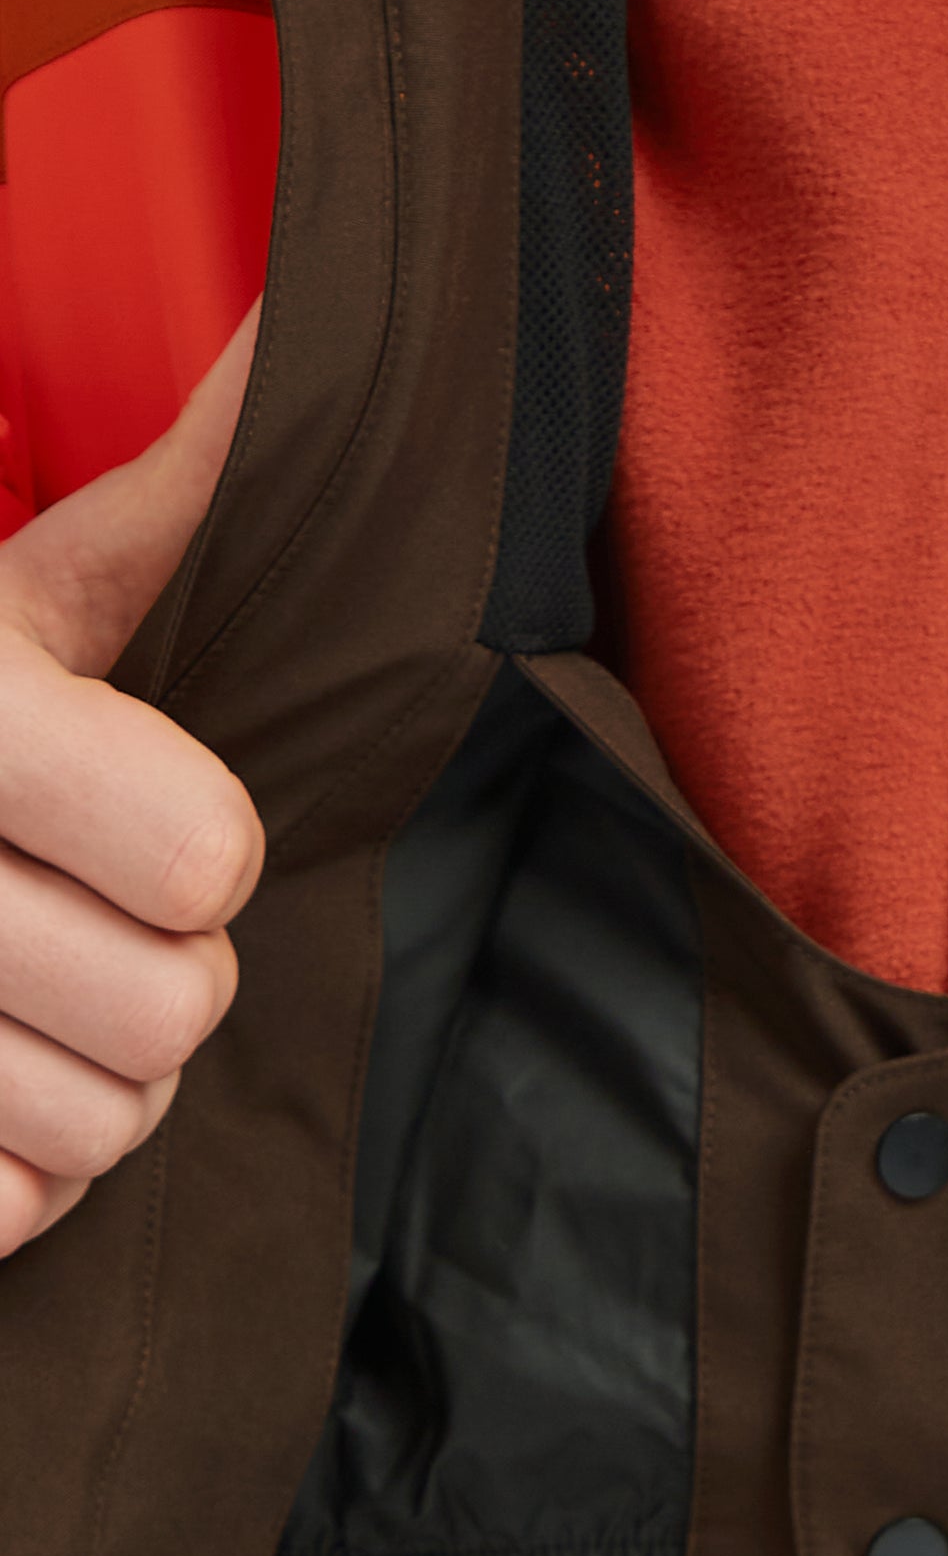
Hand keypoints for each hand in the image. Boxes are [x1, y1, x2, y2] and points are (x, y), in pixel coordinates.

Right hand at [0, 310, 262, 1257]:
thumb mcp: (8, 594)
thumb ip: (162, 509)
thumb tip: (309, 340)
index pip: (204, 855)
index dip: (199, 850)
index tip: (139, 819)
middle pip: (174, 1013)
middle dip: (161, 982)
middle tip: (81, 920)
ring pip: (108, 1129)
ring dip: (90, 1081)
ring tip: (16, 999)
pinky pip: (17, 1215)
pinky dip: (8, 1176)